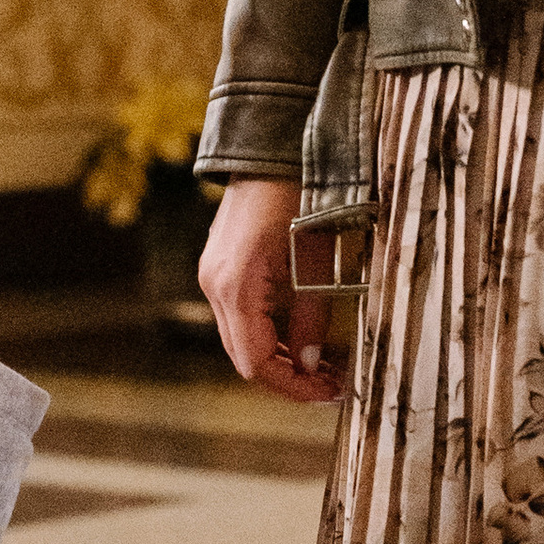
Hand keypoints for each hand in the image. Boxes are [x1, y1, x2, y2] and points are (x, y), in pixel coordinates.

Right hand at [196, 177, 342, 406]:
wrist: (270, 151)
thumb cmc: (299, 198)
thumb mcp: (316, 262)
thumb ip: (311, 319)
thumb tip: (311, 364)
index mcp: (236, 288)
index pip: (256, 363)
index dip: (292, 386)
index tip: (329, 392)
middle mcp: (214, 287)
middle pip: (244, 357)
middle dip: (287, 377)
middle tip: (331, 384)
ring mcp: (212, 278)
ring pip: (240, 340)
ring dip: (278, 358)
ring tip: (321, 365)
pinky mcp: (219, 270)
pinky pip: (239, 318)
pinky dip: (267, 335)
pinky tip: (298, 338)